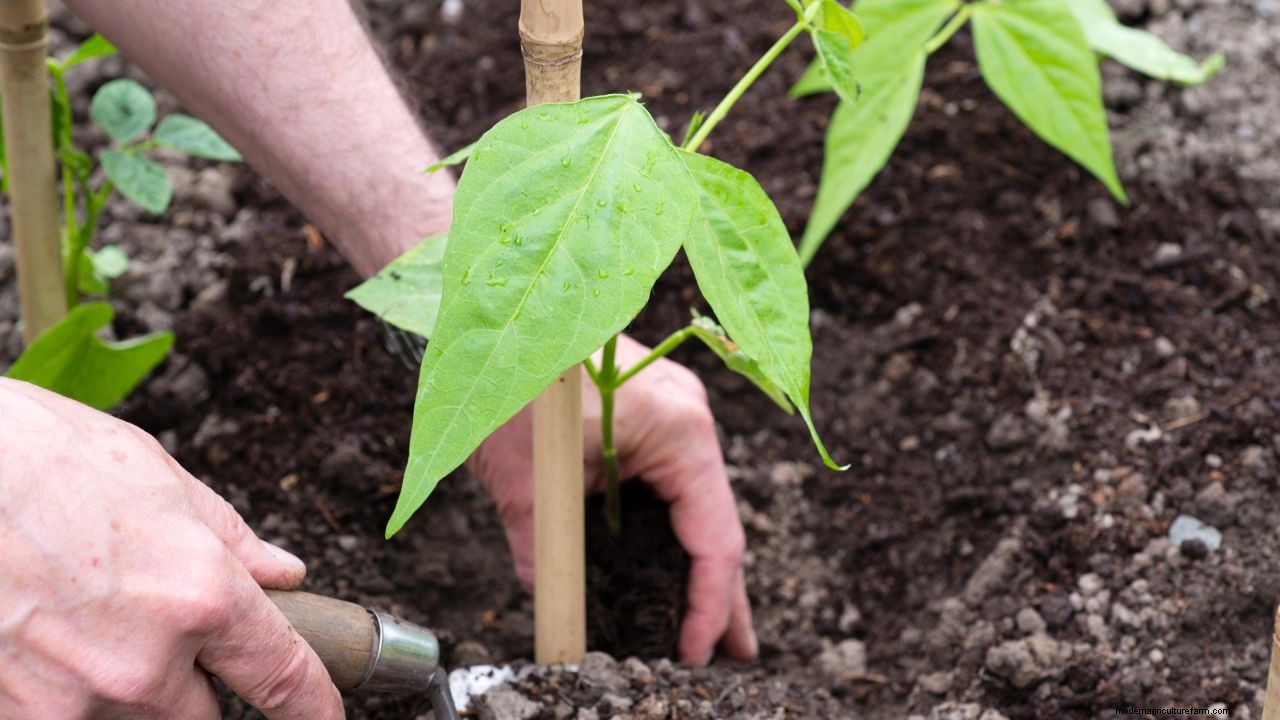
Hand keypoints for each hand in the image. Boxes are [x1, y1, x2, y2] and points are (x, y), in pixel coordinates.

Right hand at [0, 379, 343, 719]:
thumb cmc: (40, 459)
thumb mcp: (160, 479)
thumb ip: (231, 540)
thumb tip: (284, 574)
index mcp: (201, 596)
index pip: (282, 676)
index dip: (313, 706)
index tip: (326, 718)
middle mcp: (145, 664)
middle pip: (202, 717)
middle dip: (194, 682)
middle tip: (154, 627)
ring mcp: (74, 701)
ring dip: (127, 689)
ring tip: (87, 619)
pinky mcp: (17, 717)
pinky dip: (70, 692)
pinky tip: (49, 638)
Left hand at [468, 335, 755, 665]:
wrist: (488, 311)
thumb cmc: (508, 386)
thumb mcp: (524, 484)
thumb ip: (544, 554)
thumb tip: (550, 606)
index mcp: (679, 432)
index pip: (716, 538)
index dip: (709, 604)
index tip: (693, 652)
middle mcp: (690, 419)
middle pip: (718, 524)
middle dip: (724, 594)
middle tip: (735, 654)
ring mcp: (674, 409)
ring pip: (700, 503)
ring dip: (701, 562)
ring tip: (710, 622)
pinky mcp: (651, 409)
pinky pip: (677, 479)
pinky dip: (678, 525)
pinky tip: (674, 561)